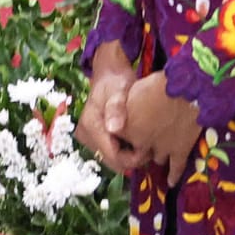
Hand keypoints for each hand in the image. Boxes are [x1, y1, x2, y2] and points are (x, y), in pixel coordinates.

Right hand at [75, 41, 148, 173]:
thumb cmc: (116, 80)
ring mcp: (88, 138)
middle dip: (132, 158)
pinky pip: (111, 152)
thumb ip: (116, 108)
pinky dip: (125, 150)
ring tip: (143, 141)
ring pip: (113, 159)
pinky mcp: (93, 138)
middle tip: (148, 145)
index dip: (134, 158)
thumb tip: (113, 128)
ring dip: (129, 155)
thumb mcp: (119, 90)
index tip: (149, 147)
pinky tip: (134, 139)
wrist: (109, 73)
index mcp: (90, 126)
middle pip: (113, 161)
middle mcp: (85, 135)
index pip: (114, 157)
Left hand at [119, 70, 202, 184]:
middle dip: (142, 145)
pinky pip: (175, 168)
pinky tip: (172, 182)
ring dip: (157, 154)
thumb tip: (118, 124)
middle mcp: (140, 142)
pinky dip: (173, 175)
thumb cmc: (154, 85)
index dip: (126, 131)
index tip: (131, 124)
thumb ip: (122, 110)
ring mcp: (161, 149)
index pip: (119, 137)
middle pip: (139, 150)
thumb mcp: (129, 93)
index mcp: (124, 128)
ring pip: (156, 158)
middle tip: (148, 134)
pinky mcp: (179, 151)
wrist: (183, 87)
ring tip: (159, 153)